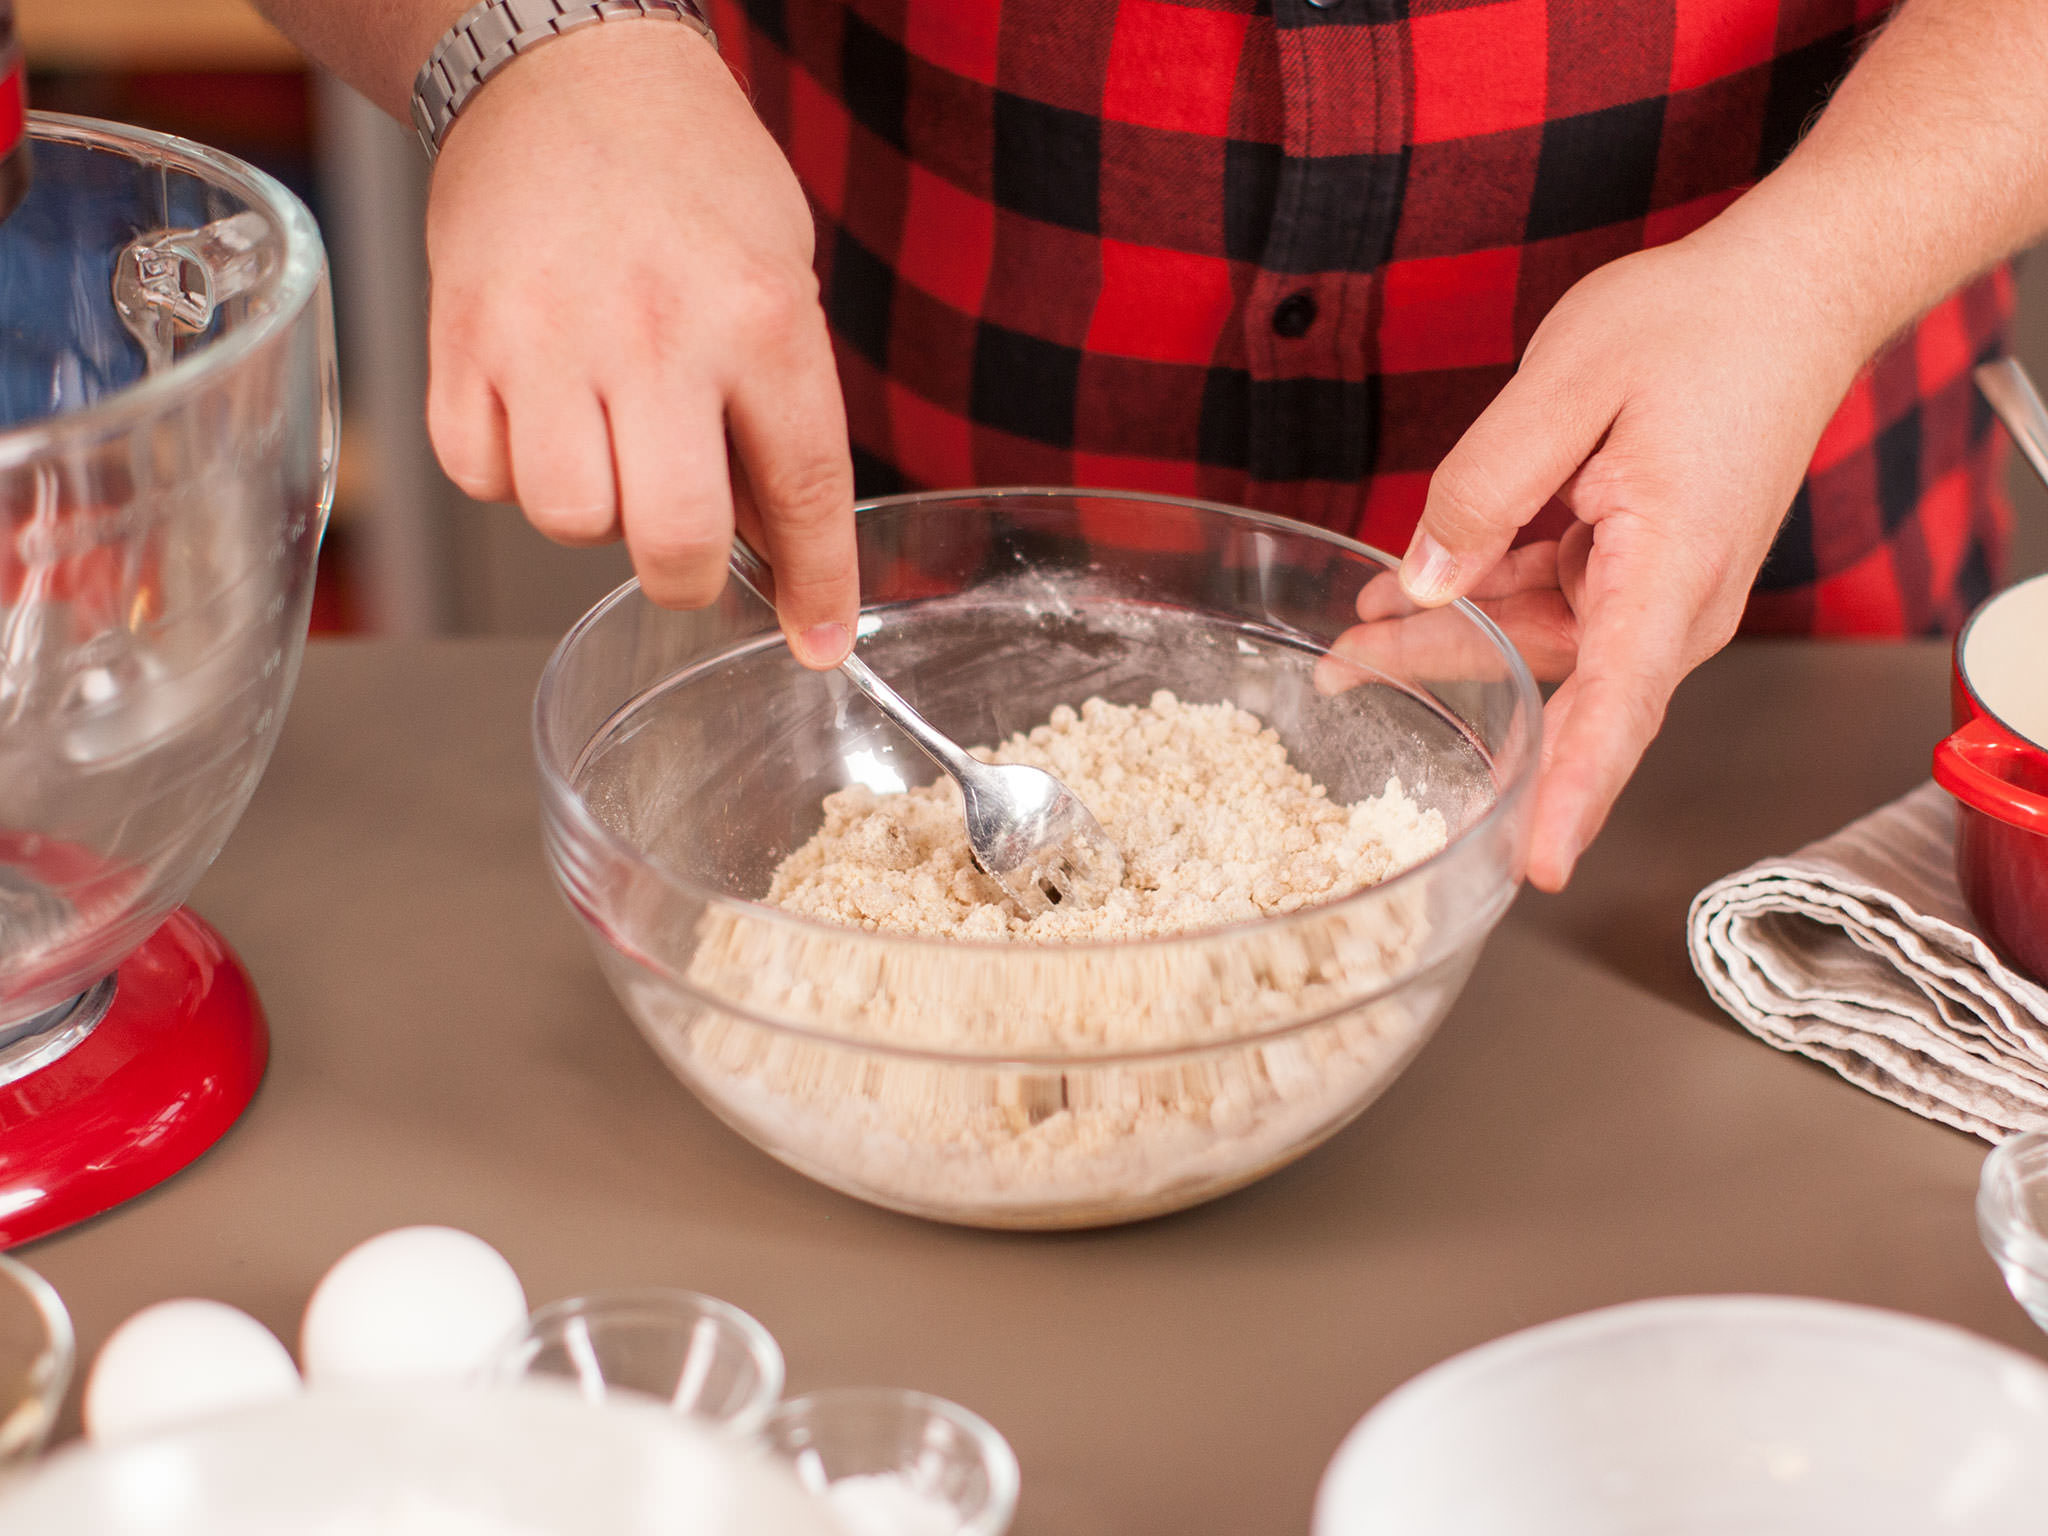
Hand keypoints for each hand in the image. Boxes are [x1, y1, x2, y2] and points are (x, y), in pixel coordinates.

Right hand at [422, 23, 855, 665]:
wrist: (564, 66)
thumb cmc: (690, 174)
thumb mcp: (782, 275)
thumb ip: (780, 411)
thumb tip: (772, 546)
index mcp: (761, 316)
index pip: (804, 490)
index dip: (816, 586)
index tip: (820, 642)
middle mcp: (656, 333)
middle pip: (672, 537)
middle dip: (687, 576)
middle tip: (686, 547)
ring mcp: (547, 337)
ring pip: (569, 520)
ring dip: (594, 514)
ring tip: (607, 443)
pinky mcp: (460, 338)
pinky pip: (482, 474)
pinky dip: (512, 471)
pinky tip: (541, 413)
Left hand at [1387, 233, 1866, 890]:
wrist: (1792, 292)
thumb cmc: (1705, 327)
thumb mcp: (1572, 382)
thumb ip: (1487, 486)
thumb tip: (1427, 577)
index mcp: (1673, 568)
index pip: (1619, 707)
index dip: (1574, 792)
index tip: (1536, 864)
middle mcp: (1673, 604)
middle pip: (1551, 686)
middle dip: (1446, 693)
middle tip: (1339, 684)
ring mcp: (1657, 591)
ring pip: (1536, 647)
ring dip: (1447, 642)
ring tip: (1350, 636)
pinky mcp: (1638, 569)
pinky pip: (1549, 606)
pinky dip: (1480, 602)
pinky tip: (1409, 592)